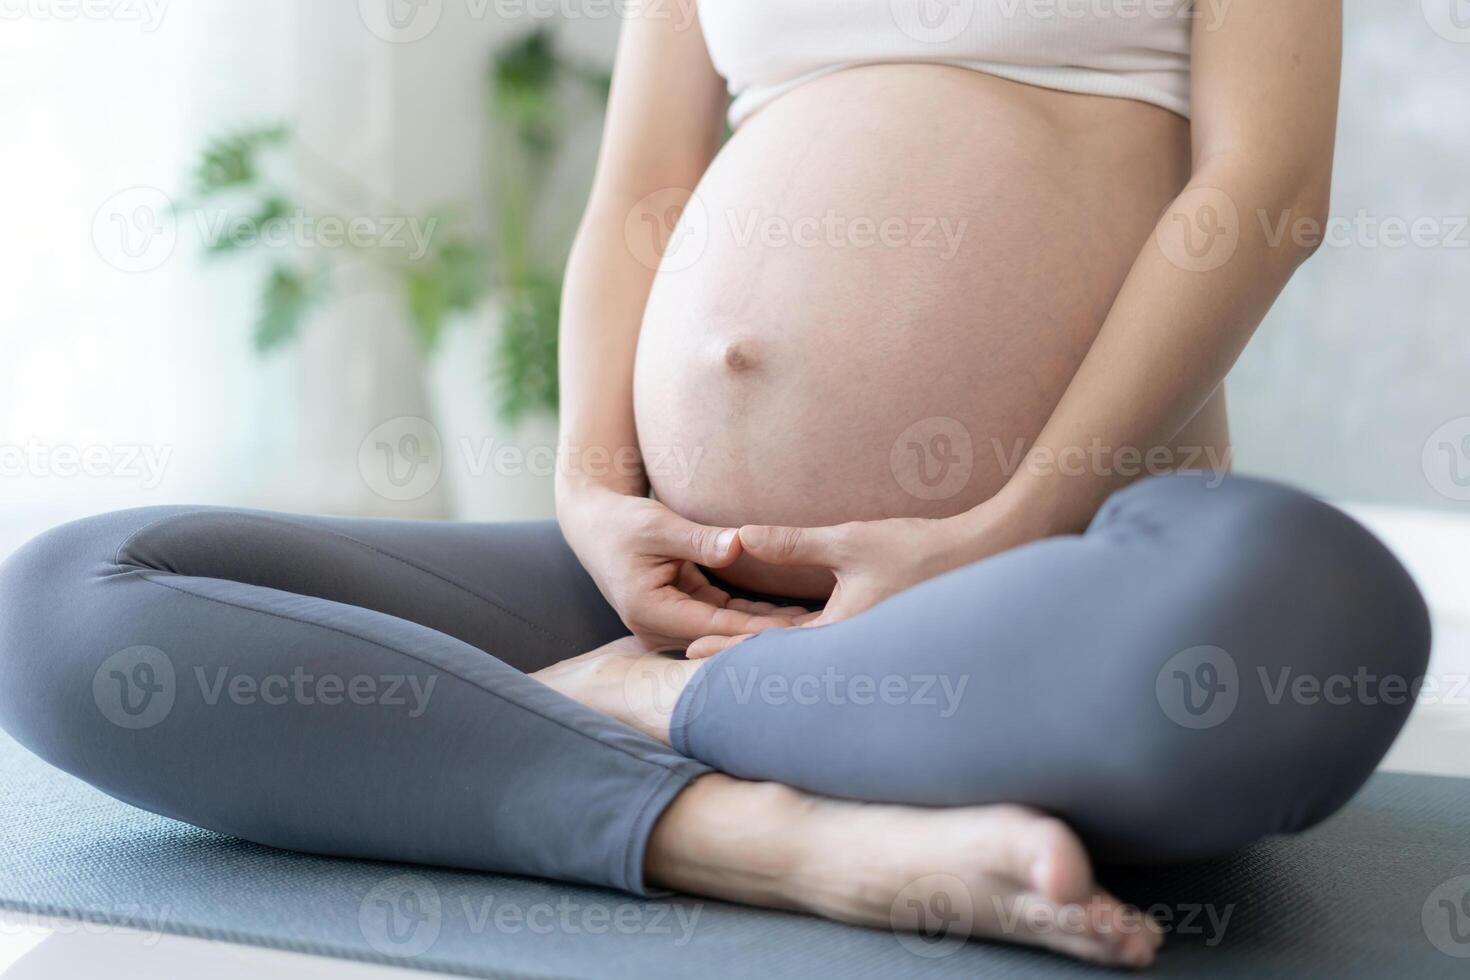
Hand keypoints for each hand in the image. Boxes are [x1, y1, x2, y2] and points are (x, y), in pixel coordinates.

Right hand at [557, 483, 810, 647]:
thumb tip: (741, 544)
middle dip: (769, 637)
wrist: (592, 524)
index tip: (798, 626)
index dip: (758, 628)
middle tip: (820, 633)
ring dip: (764, 629)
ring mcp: (667, 625)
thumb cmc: (621, 521)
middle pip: (722, 637)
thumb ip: (701, 539)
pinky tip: (789, 617)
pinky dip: (750, 617)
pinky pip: (719, 618)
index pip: (714, 626)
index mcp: (649, 611)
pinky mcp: (678, 614)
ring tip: (815, 627)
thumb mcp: (659, 525)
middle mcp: (656, 628)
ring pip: (724, 631)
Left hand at [685, 516, 967, 658]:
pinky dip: (798, 639)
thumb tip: (741, 535)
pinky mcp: (875, 633)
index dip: (728, 647)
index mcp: (842, 634)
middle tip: (690, 656)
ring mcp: (865, 645)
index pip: (771, 647)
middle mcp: (852, 650)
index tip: (690, 650)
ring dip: (768, 650)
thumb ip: (794, 543)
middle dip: (741, 656)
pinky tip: (781, 633)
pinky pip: (828, 642)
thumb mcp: (849, 541)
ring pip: (806, 654)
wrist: (982, 557)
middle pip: (784, 659)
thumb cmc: (919, 549)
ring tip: (725, 647)